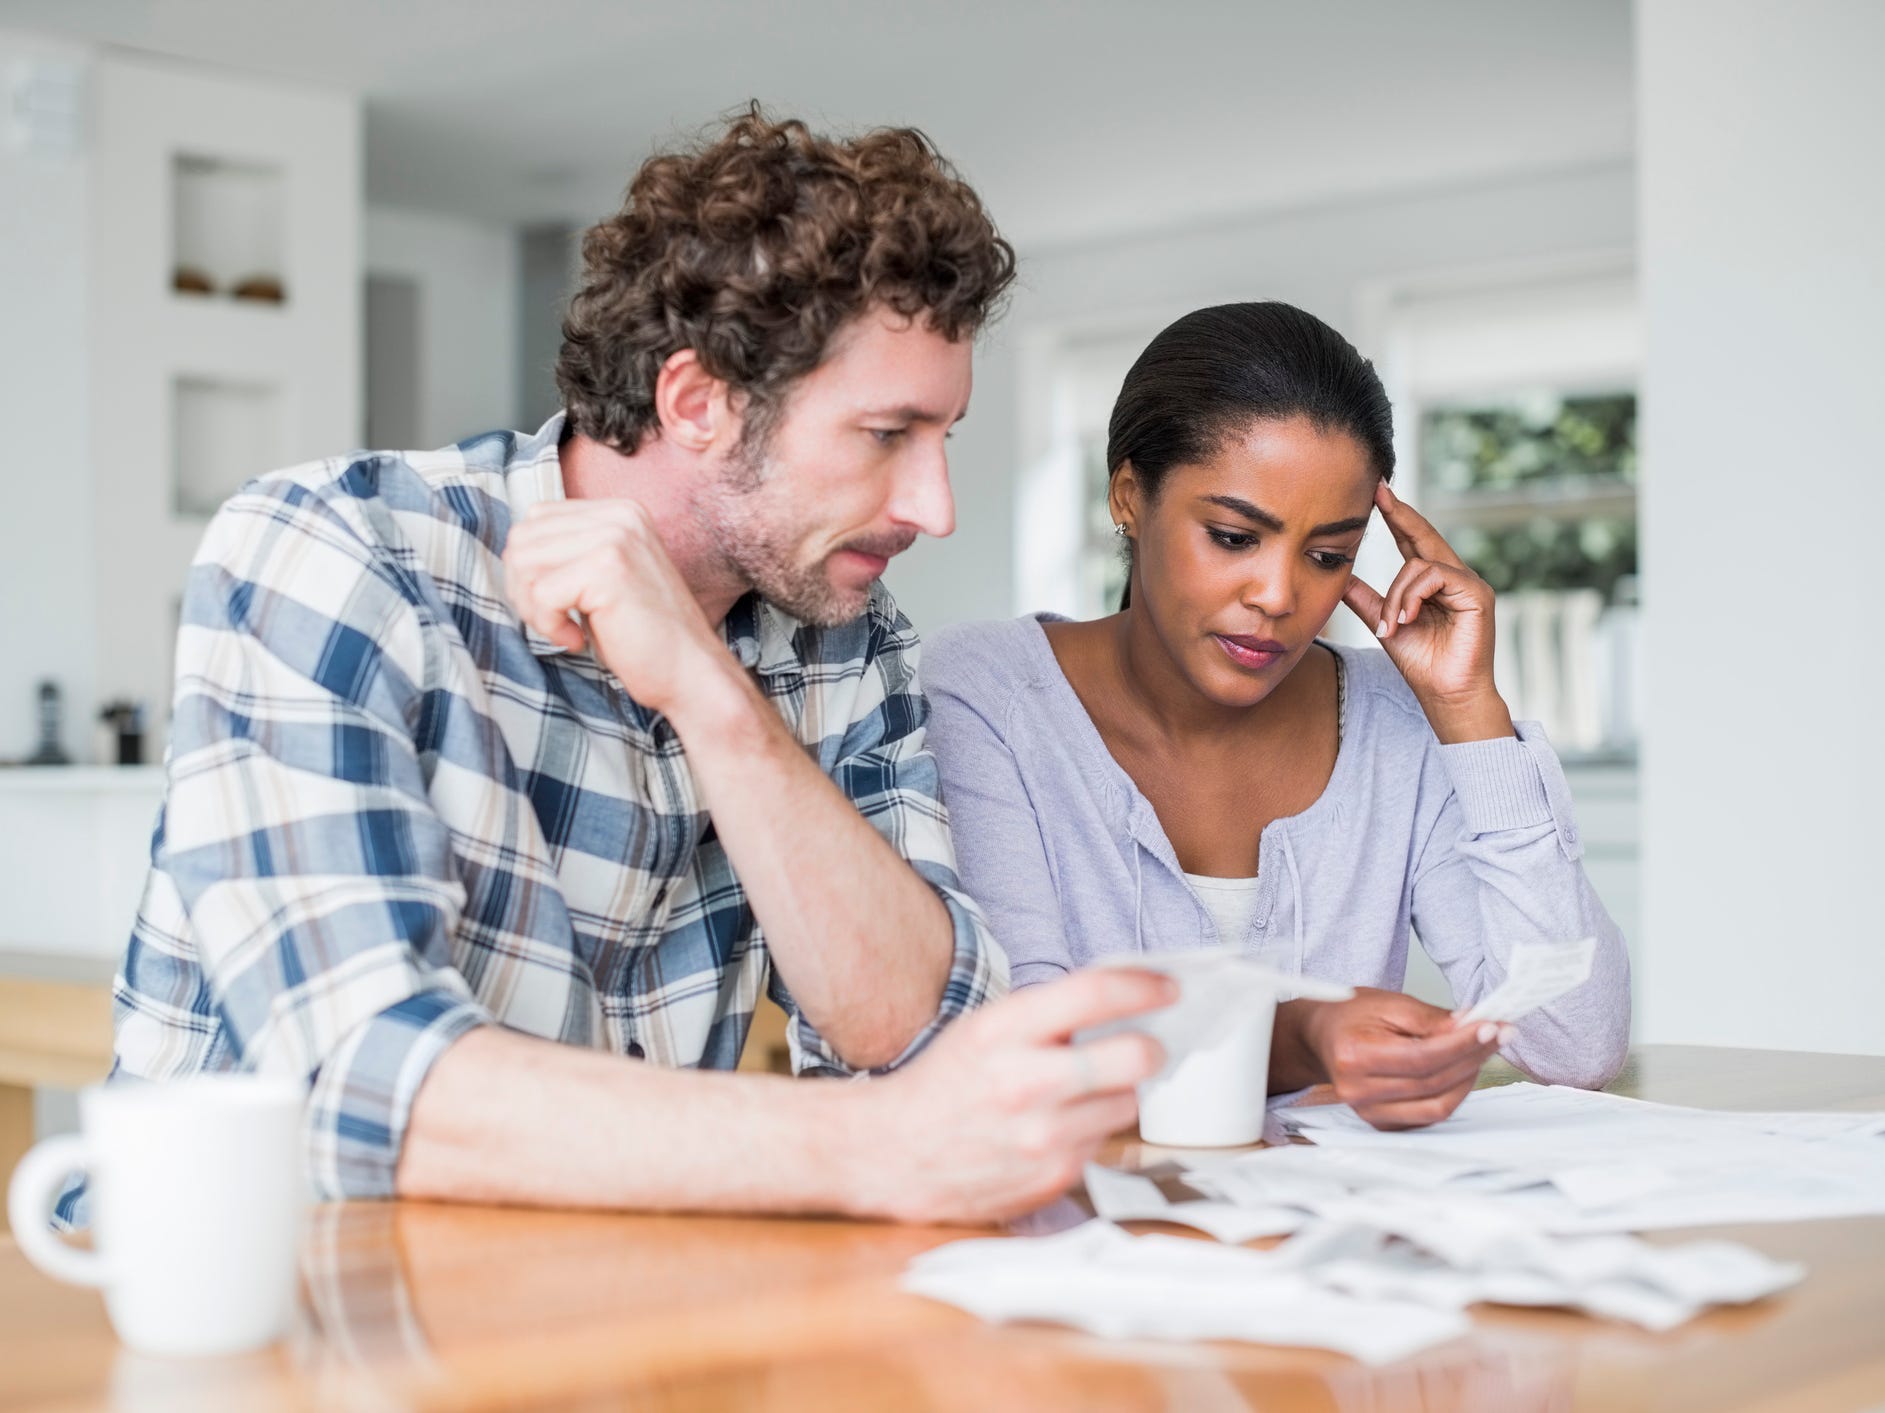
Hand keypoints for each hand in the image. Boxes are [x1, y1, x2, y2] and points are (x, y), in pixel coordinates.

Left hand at [502, 500, 730, 718]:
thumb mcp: (604, 578)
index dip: (531, 566)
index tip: (559, 601)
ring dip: (533, 607)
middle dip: (524, 587)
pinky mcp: (607, 569)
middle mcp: (619, 516)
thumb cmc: (645, 635)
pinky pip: (541, 594)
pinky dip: (549, 626)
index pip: (536, 519)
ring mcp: (615, 538)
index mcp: (619, 511)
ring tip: (566, 629)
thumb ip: (570, 552)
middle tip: (556, 620)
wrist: (691, 672)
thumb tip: (513, 552)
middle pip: (523, 538)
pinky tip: (578, 639)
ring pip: (524, 563)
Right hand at [847, 969, 1175, 1223]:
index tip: (1168, 987)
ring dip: (1115, 1094)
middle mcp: (1025, 1083)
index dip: (1144, 986)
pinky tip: (1054, 1129)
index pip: (1095, 994)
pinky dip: (1089, 1133)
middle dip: (1149, 1047)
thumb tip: (1123, 999)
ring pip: (1126, 1104)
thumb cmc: (942, 1086)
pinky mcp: (1052, 1178)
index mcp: (1003, 1031)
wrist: (888, 1155)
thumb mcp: (984, 1030)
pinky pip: (1101, 1145)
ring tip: (1079, 1093)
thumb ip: (1046, 1016)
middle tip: (1145, 1046)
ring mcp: (1042, 1137)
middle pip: (1134, 1056)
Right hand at [1295, 988, 1507, 1130]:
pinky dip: (1453, 1093)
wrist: (1322, 1037)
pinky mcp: (1383, 1124)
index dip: (1462, 1044)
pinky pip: (1430, 1116)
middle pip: (1433, 1082)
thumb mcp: (1388, 1003)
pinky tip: (1461, 1069)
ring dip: (1468, 1078)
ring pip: (1438, 1106)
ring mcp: (1369, 1113)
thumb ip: (1430, 1018)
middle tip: (1498, 1033)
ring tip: (1481, 1050)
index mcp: (1355, 1057)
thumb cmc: (1350, 1016)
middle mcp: (1359, 1091)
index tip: (1491, 1027)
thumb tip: (1470, 1027)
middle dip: (1473, 1056)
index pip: (1422, 1057)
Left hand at [1341, 482, 1513, 742]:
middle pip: (1423, 536)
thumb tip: (1340, 577)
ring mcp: (1469, 583)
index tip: (1377, 492)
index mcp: (1434, 583)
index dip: (1396, 517)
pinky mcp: (1477, 594)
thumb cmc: (1421, 664)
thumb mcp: (1385, 624)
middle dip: (1400, 514)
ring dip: (1397, 595)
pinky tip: (1405, 620)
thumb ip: (1366, 599)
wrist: (1445, 695)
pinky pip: (1435, 577)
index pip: (1412, 542)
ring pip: (1420, 564)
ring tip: (1392, 624)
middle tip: (1378, 490)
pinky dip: (1412, 597)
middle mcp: (1454, 577)